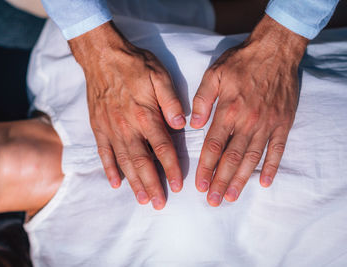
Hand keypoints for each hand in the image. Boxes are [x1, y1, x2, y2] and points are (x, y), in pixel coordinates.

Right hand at [69, 22, 185, 209]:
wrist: (102, 56)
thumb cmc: (135, 65)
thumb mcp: (159, 75)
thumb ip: (171, 101)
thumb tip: (182, 125)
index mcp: (145, 115)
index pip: (162, 149)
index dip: (172, 169)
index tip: (179, 186)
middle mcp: (127, 127)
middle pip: (141, 162)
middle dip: (152, 185)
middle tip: (159, 203)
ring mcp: (110, 129)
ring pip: (123, 162)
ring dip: (133, 183)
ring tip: (142, 199)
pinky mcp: (98, 127)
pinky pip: (103, 153)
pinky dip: (109, 170)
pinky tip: (115, 183)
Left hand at [191, 15, 307, 205]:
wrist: (275, 51)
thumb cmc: (240, 62)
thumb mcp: (213, 74)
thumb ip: (201, 101)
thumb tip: (191, 125)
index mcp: (228, 111)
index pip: (214, 147)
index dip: (206, 168)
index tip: (199, 185)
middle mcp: (248, 122)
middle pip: (232, 158)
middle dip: (221, 181)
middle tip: (213, 201)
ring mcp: (267, 125)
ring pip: (252, 158)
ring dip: (242, 180)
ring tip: (232, 197)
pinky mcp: (283, 123)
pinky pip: (278, 149)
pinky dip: (272, 167)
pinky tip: (265, 182)